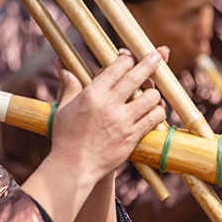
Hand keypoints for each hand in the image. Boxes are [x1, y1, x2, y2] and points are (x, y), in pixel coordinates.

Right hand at [49, 49, 165, 184]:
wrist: (74, 166)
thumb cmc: (65, 137)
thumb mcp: (63, 108)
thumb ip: (69, 86)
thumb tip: (63, 67)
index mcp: (92, 94)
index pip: (116, 68)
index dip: (127, 59)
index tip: (130, 56)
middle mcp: (109, 104)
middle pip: (137, 77)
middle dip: (150, 62)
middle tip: (158, 55)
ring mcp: (123, 121)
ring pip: (151, 97)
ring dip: (154, 92)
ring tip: (152, 93)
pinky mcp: (132, 136)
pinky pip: (154, 118)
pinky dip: (158, 111)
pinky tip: (156, 110)